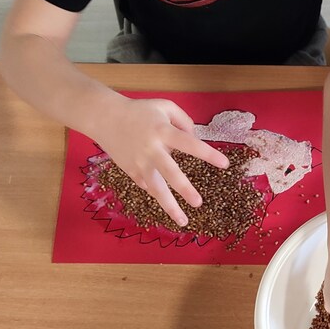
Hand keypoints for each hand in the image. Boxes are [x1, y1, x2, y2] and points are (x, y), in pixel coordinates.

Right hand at [93, 97, 229, 226]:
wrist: (104, 118)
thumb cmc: (139, 111)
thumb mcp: (164, 106)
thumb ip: (184, 121)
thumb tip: (194, 139)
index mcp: (163, 132)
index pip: (190, 144)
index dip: (208, 154)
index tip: (225, 164)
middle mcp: (152, 150)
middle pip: (170, 173)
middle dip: (184, 189)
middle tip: (198, 203)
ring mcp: (140, 163)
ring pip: (156, 189)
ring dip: (169, 206)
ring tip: (183, 221)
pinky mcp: (131, 171)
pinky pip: (148, 186)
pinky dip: (157, 193)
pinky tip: (166, 201)